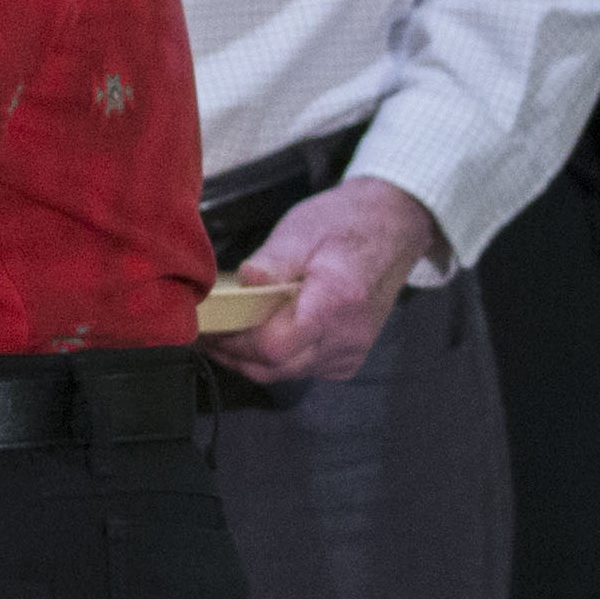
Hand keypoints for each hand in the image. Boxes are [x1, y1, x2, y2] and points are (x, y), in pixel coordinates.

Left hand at [210, 177, 443, 388]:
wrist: (390, 228)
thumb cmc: (345, 224)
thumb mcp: (301, 231)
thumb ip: (272, 261)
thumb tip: (245, 280)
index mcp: (335, 302)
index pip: (274, 346)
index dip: (236, 341)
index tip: (213, 326)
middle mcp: (347, 336)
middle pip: (276, 368)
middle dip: (235, 353)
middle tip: (209, 331)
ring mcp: (351, 351)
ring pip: (286, 374)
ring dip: (252, 359)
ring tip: (227, 332)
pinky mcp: (349, 357)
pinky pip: (303, 371)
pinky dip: (276, 360)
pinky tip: (259, 336)